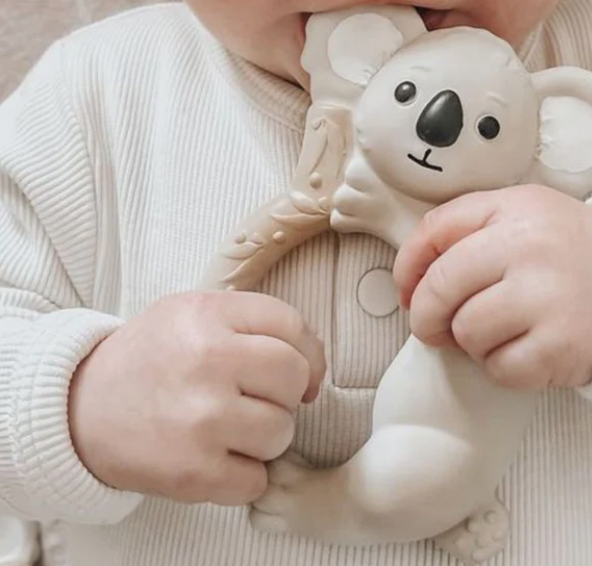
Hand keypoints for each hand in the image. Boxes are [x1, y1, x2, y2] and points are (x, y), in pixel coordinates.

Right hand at [68, 292, 325, 504]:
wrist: (81, 408)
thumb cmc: (148, 358)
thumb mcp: (193, 311)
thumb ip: (251, 320)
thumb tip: (312, 361)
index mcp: (208, 315)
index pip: (291, 326)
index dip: (306, 352)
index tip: (299, 370)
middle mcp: (207, 362)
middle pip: (293, 377)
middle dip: (283, 393)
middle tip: (254, 398)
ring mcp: (201, 419)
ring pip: (282, 431)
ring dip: (263, 436)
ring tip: (228, 428)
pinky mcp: (194, 473)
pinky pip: (257, 480)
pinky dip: (243, 476)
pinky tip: (216, 457)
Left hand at [393, 185, 591, 390]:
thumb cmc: (567, 249)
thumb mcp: (521, 212)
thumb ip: (467, 226)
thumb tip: (410, 276)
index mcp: (513, 208)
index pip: (435, 231)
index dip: (408, 266)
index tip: (406, 287)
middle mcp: (528, 248)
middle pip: (441, 287)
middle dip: (426, 313)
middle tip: (434, 325)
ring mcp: (546, 297)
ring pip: (467, 331)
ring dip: (472, 340)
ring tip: (501, 329)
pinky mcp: (560, 346)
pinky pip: (499, 368)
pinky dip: (502, 366)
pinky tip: (524, 347)